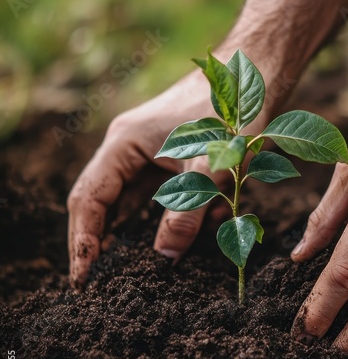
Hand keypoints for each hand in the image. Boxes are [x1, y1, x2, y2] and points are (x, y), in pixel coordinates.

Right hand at [67, 71, 237, 287]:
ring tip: (131, 269)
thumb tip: (165, 256)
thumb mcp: (210, 167)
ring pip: (134, 204)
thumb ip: (187, 212)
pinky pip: (162, 197)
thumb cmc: (231, 111)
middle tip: (100, 282)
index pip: (90, 199)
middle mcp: (129, 151)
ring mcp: (150, 156)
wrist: (253, 76)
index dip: (84, 240)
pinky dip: (171, 218)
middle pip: (104, 204)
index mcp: (124, 145)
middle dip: (103, 243)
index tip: (84, 277)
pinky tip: (188, 233)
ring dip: (136, 234)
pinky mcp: (172, 162)